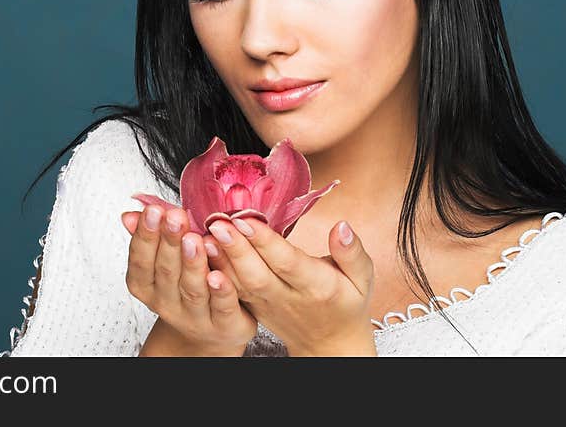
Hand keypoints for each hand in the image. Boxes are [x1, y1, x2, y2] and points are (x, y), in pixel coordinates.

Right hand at [121, 205, 256, 354]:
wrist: (210, 332)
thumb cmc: (185, 290)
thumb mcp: (162, 263)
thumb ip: (148, 238)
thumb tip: (129, 215)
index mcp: (148, 287)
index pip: (141, 261)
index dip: (145, 236)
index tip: (153, 210)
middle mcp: (168, 303)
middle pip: (166, 272)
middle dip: (169, 241)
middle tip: (175, 217)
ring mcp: (195, 316)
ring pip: (192, 289)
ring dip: (192, 263)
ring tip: (194, 238)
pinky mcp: (223, 324)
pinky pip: (221, 307)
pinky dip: (220, 291)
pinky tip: (218, 275)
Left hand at [205, 217, 376, 355]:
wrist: (330, 344)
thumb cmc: (346, 303)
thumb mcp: (362, 278)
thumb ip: (352, 252)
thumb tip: (341, 226)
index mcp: (316, 286)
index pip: (287, 263)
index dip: (266, 242)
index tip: (247, 220)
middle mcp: (287, 296)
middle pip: (257, 273)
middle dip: (236, 248)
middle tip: (218, 222)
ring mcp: (266, 304)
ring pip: (240, 283)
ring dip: (220, 259)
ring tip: (204, 234)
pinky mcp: (253, 306)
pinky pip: (232, 289)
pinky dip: (217, 270)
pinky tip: (203, 251)